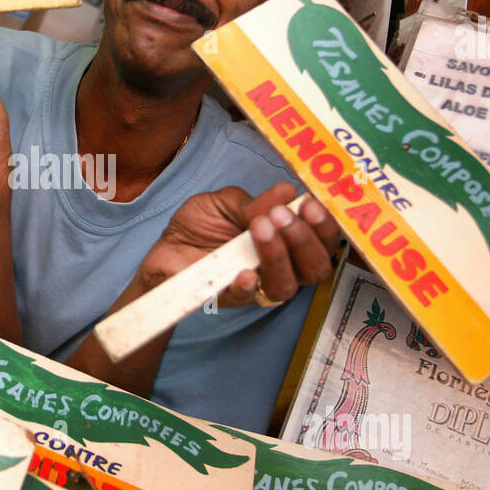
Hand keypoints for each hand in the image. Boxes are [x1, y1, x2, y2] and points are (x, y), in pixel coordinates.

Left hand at [138, 182, 340, 306]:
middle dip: (304, 240)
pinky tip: (245, 271)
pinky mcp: (229, 298)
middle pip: (314, 269)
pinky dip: (248, 285)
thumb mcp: (227, 201)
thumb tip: (287, 191)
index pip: (322, 242)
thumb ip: (256, 202)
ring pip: (286, 286)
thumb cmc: (202, 223)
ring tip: (261, 228)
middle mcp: (281, 267)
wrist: (165, 246)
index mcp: (287, 242)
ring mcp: (257, 286)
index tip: (311, 204)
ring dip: (279, 256)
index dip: (324, 226)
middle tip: (283, 216)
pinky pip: (247, 298)